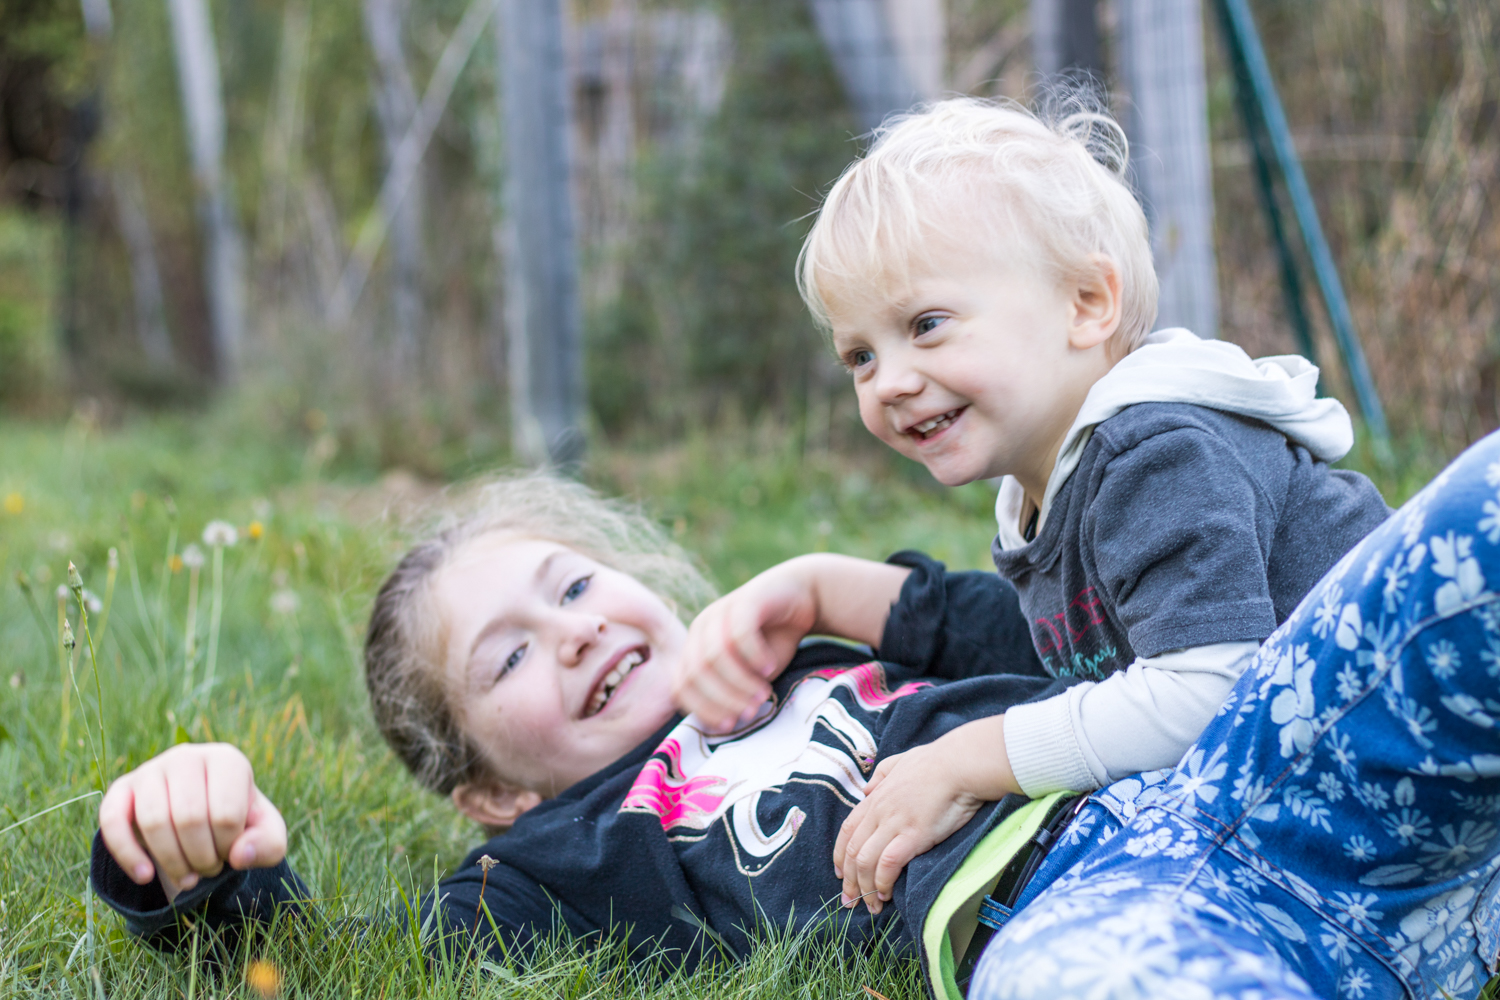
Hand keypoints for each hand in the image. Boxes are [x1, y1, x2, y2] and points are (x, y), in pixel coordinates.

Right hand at [98, 742, 286, 901]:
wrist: (201, 817)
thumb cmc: (239, 824)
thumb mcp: (267, 835)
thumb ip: (268, 845)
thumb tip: (239, 855)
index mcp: (228, 760)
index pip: (225, 813)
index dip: (227, 848)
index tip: (229, 855)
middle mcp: (188, 756)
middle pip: (189, 819)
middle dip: (200, 858)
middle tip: (208, 868)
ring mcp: (151, 769)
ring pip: (153, 822)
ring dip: (171, 862)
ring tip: (187, 875)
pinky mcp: (121, 789)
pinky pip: (112, 822)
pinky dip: (128, 856)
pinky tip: (145, 877)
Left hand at [675, 561, 818, 729]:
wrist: (803, 597)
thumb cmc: (773, 642)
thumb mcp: (749, 674)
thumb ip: (732, 693)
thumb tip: (722, 727)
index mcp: (694, 647)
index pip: (680, 686)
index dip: (702, 710)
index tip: (730, 726)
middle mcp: (700, 627)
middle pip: (696, 673)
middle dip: (723, 700)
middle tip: (751, 712)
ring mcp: (720, 610)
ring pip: (716, 656)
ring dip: (741, 683)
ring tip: (763, 695)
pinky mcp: (745, 600)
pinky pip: (741, 635)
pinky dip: (755, 658)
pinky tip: (770, 667)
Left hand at [832, 716, 1017, 913]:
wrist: (960, 764)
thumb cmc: (937, 762)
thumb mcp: (900, 760)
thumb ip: (881, 774)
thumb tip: (866, 790)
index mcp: (876, 797)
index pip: (848, 830)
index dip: (840, 855)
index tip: (840, 874)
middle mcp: (879, 812)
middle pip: (852, 851)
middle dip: (848, 880)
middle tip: (849, 901)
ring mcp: (894, 823)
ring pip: (865, 861)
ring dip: (864, 887)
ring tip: (869, 906)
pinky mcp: (912, 835)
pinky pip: (887, 864)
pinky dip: (883, 882)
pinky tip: (887, 894)